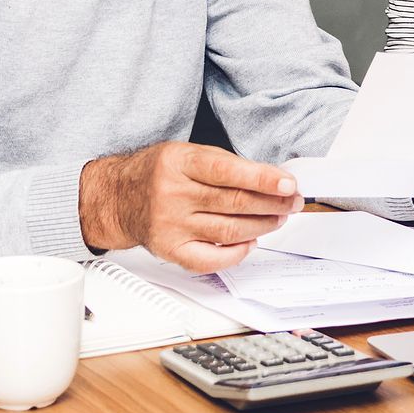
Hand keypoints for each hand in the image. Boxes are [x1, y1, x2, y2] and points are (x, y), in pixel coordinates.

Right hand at [78, 142, 303, 272]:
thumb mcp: (187, 153)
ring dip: (262, 226)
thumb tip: (272, 179)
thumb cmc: (159, 172)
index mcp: (178, 163)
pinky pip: (210, 260)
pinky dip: (237, 254)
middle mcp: (172, 195)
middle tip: (293, 202)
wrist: (119, 197)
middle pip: (233, 203)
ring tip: (279, 218)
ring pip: (228, 231)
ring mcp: (170, 225)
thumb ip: (226, 165)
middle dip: (272, 204)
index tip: (288, 184)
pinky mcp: (170, 250)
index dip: (262, 179)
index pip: (227, 172)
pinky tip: (251, 242)